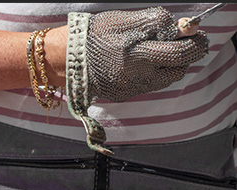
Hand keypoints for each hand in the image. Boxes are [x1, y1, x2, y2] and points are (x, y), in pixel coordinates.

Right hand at [86, 6, 208, 102]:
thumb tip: (185, 28)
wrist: (66, 60)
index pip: (181, 53)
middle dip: (183, 55)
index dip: (195, 43)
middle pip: (178, 69)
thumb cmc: (95, 35)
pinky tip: (138, 63)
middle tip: (178, 42)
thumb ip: (158, 22)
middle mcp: (137, 76)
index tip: (198, 35)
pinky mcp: (124, 95)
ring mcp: (131, 88)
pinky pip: (149, 84)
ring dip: (168, 64)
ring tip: (154, 51)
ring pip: (165, 78)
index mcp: (137, 54)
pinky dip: (151, 72)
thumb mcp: (126, 20)